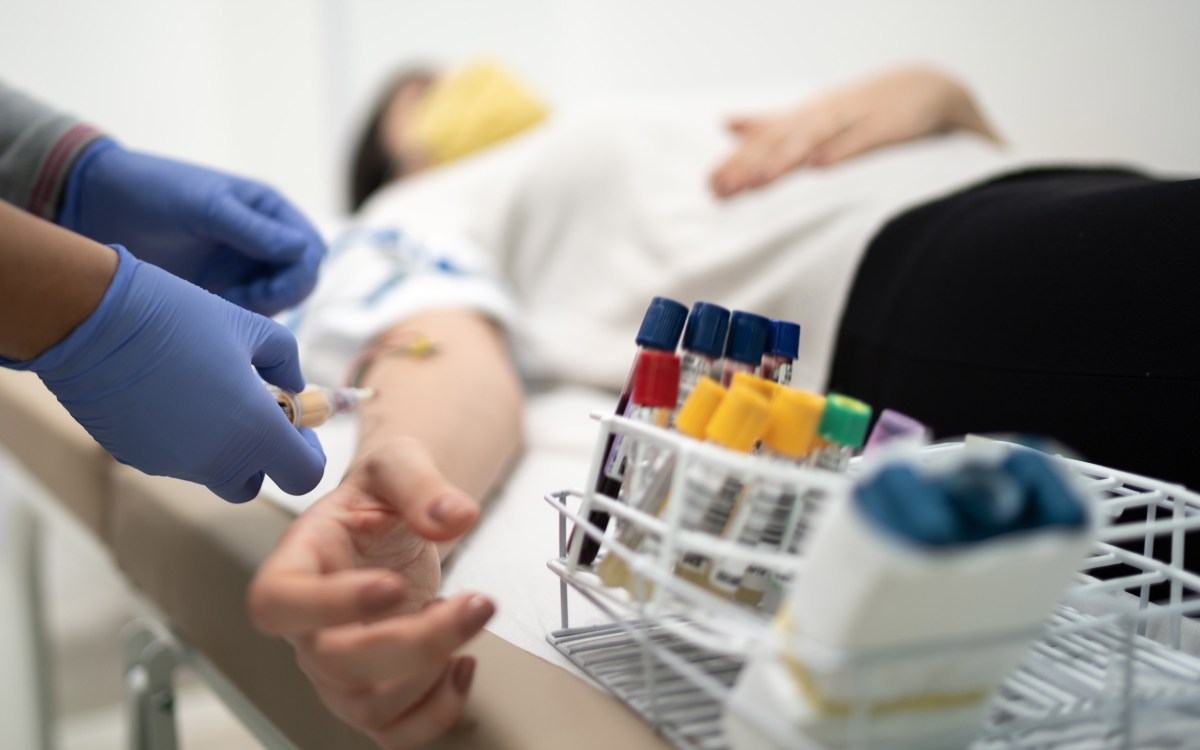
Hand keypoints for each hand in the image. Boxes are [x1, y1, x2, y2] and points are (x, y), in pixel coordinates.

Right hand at [16, 245, 324, 501]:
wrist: (93, 319)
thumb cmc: (178, 317)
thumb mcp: (252, 328)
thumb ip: (286, 363)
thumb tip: (293, 385)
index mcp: (254, 432)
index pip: (304, 476)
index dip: (307, 453)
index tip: (297, 425)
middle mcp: (215, 460)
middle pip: (253, 484)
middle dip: (260, 458)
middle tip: (254, 413)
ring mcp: (171, 464)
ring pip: (211, 471)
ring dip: (220, 445)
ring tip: (205, 391)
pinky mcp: (135, 458)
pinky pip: (172, 458)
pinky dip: (181, 438)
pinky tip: (167, 394)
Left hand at [58, 140, 324, 315]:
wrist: (97, 204)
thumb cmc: (154, 192)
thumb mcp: (205, 206)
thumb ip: (252, 229)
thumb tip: (302, 250)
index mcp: (270, 212)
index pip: (309, 250)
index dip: (299, 275)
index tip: (268, 290)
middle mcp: (264, 241)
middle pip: (300, 281)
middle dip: (282, 296)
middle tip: (247, 303)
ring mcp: (243, 268)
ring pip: (277, 302)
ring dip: (261, 311)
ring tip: (224, 305)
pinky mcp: (221, 291)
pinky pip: (247, 315)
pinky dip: (240, 321)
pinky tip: (213, 317)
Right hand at [249, 439, 493, 748]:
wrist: (394, 521)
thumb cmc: (380, 497)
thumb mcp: (398, 463)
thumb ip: (421, 484)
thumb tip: (453, 516)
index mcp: (299, 562)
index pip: (278, 602)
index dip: (327, 605)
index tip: (391, 586)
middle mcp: (309, 624)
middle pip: (333, 661)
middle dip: (415, 641)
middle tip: (472, 604)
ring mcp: (338, 665)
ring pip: (366, 703)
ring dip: (432, 674)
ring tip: (468, 617)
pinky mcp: (374, 689)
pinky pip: (392, 731)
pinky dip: (437, 713)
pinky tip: (464, 665)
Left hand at [711, 66, 1001, 197]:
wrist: (925, 87)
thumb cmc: (860, 107)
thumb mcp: (812, 113)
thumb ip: (770, 123)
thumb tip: (725, 122)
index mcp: (805, 117)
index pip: (765, 140)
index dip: (738, 161)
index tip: (711, 186)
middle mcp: (824, 116)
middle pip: (782, 141)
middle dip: (751, 165)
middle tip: (723, 190)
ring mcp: (855, 119)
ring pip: (815, 139)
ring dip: (787, 160)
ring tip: (759, 182)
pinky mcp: (887, 126)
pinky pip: (862, 140)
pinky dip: (842, 151)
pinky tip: (821, 166)